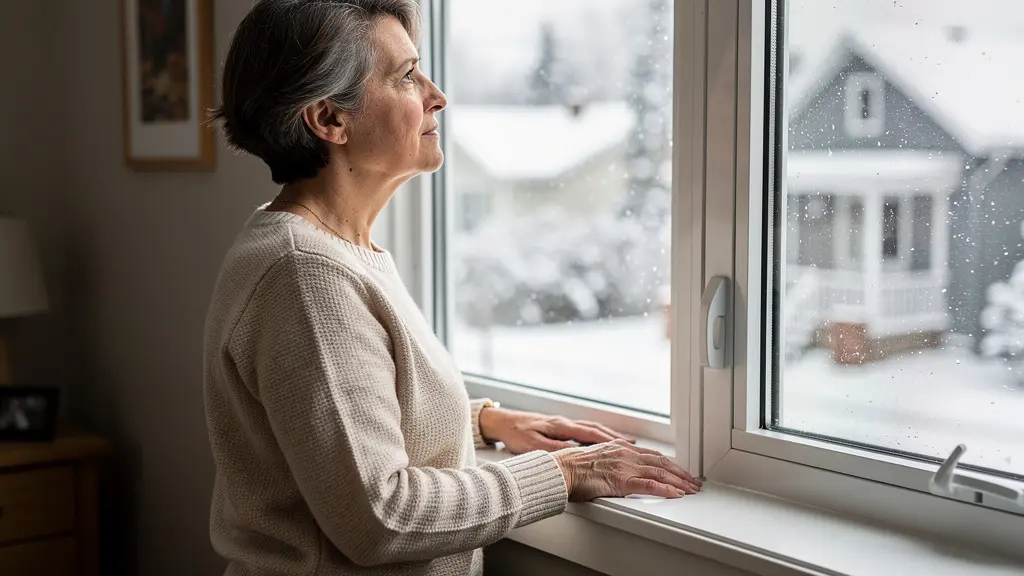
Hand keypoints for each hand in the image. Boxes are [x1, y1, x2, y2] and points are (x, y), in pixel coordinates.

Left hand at [478, 407, 634, 453]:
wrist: (502, 421)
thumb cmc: (515, 434)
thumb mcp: (534, 445)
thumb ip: (555, 449)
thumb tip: (576, 454)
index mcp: (561, 426)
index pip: (591, 434)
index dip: (610, 440)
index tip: (627, 446)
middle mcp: (565, 423)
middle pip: (596, 429)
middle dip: (616, 437)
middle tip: (634, 445)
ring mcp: (563, 424)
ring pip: (592, 428)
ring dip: (609, 435)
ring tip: (625, 442)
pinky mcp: (559, 426)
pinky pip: (584, 430)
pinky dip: (597, 435)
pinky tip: (602, 440)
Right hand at [553, 439, 701, 500]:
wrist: (560, 470)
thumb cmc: (572, 467)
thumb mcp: (596, 458)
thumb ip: (611, 461)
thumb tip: (617, 469)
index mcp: (619, 448)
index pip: (652, 455)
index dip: (669, 464)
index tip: (680, 471)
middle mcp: (625, 454)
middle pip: (661, 462)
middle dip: (680, 473)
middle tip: (693, 482)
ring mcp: (624, 466)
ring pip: (660, 472)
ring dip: (679, 481)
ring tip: (691, 489)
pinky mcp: (621, 481)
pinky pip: (649, 485)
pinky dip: (665, 489)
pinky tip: (675, 494)